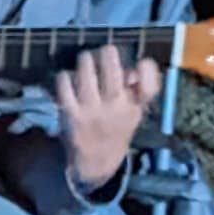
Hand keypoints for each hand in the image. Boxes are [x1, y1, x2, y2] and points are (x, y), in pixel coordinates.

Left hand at [53, 41, 159, 198]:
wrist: (96, 163)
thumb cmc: (116, 128)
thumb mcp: (133, 112)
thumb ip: (137, 89)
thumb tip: (131, 70)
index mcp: (133, 107)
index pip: (148, 87)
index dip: (147, 70)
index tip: (140, 63)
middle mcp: (115, 108)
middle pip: (111, 70)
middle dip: (108, 54)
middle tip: (104, 52)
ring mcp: (91, 111)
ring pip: (85, 71)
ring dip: (85, 60)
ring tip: (86, 61)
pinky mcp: (70, 114)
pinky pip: (65, 83)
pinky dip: (66, 76)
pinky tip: (69, 79)